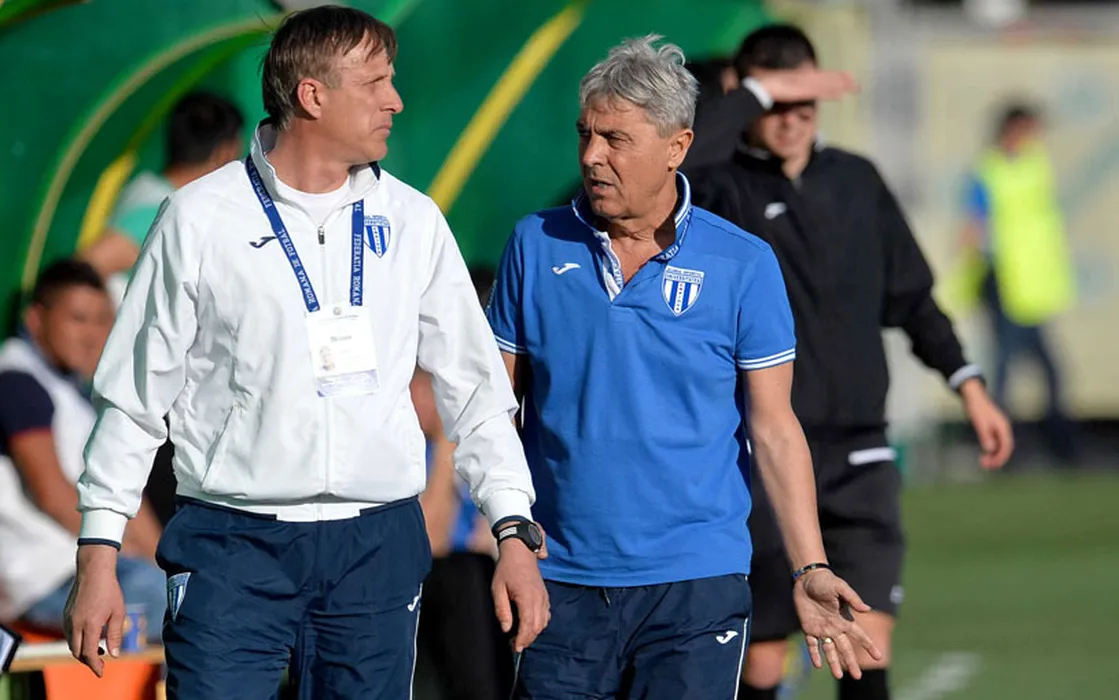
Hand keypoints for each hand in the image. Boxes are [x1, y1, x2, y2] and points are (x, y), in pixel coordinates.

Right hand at [63, 545, 123, 676]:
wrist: (93, 571)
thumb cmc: (109, 590)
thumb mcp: (118, 612)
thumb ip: (116, 635)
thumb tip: (115, 655)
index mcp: (90, 624)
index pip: (89, 653)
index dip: (95, 666)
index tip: (101, 672)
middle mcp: (75, 624)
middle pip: (77, 652)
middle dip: (88, 661)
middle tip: (100, 664)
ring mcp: (68, 619)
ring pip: (71, 644)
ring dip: (82, 651)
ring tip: (98, 651)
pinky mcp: (65, 615)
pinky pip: (69, 635)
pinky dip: (77, 642)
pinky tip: (90, 638)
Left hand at [491, 537, 549, 652]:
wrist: (521, 552)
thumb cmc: (506, 569)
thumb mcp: (498, 588)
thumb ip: (502, 610)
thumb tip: (506, 628)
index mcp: (527, 598)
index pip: (528, 625)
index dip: (522, 640)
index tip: (515, 648)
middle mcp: (539, 599)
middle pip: (538, 627)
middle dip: (528, 639)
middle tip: (515, 646)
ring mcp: (544, 597)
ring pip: (543, 622)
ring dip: (534, 633)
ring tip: (521, 637)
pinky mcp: (545, 595)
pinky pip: (546, 614)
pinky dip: (540, 623)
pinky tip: (530, 625)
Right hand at [751, 68, 858, 102]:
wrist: (758, 88)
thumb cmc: (765, 88)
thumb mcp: (780, 88)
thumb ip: (788, 87)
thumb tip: (789, 89)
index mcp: (800, 76)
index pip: (820, 75)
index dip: (834, 76)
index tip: (846, 78)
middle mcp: (804, 77)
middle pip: (827, 77)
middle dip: (843, 80)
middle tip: (857, 84)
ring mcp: (804, 83)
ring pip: (826, 83)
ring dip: (841, 85)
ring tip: (855, 88)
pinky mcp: (802, 90)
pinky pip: (819, 92)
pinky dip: (830, 93)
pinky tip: (841, 95)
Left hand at [793, 569, 881, 678]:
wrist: (806, 578)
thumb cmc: (826, 581)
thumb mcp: (840, 587)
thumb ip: (853, 599)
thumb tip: (867, 609)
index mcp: (844, 619)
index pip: (859, 635)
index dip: (869, 646)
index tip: (879, 657)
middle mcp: (835, 627)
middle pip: (845, 648)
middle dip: (851, 662)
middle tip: (858, 677)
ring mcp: (822, 629)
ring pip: (829, 650)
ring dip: (834, 663)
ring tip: (838, 677)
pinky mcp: (808, 628)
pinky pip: (812, 644)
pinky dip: (814, 654)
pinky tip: (818, 665)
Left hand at [960, 378, 1013, 468]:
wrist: (972, 395)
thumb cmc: (976, 408)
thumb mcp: (979, 423)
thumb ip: (985, 436)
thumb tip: (990, 450)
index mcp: (1003, 427)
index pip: (1007, 446)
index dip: (1000, 457)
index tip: (990, 465)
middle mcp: (1004, 428)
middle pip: (1005, 448)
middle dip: (997, 459)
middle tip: (985, 466)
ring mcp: (999, 428)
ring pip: (1001, 446)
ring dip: (994, 455)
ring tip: (983, 462)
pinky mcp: (993, 428)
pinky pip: (996, 442)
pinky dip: (992, 450)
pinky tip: (984, 454)